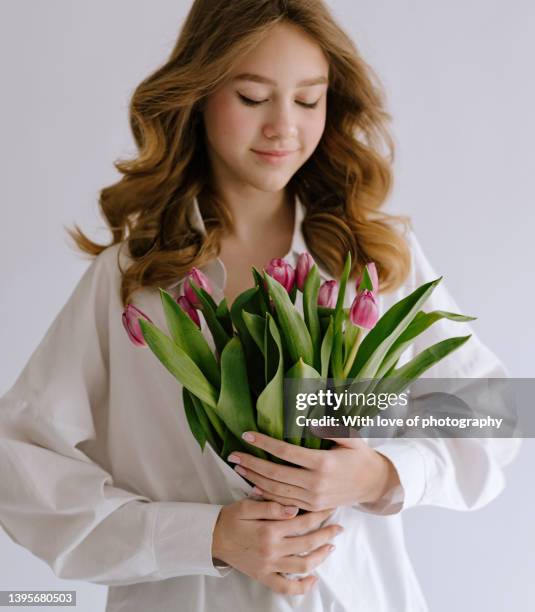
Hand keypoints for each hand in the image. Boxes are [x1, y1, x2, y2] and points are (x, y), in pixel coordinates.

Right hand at [211, 499, 342, 594]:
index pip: (303, 522)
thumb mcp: (247, 505)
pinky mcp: (264, 577)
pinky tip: (313, 578)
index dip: (319, 515)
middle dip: (326, 534)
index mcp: (270, 529)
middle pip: (308, 543)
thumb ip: (271, 506)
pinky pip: (286, 588)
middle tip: (338, 527)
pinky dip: (302, 586)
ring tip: (330, 547)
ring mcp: (270, 566)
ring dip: (320, 557)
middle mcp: (273, 549)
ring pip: (303, 566)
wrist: (211, 538)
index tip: (330, 508)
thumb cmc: (230, 518)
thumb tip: (294, 509)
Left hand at [226, 431, 400, 510]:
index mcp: (323, 463)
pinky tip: (252, 487)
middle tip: (232, 455)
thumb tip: (309, 420)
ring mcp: (313, 499)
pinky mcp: (312, 508)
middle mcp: (316, 483)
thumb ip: (330, 428)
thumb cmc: (360, 456)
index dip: (264, 443)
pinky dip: (266, 495)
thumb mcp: (350, 437)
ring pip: (276, 490)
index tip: (247, 434)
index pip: (286, 452)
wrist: (373, 485)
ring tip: (238, 468)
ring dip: (254, 479)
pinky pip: (284, 503)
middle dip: (251, 463)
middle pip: (275, 474)